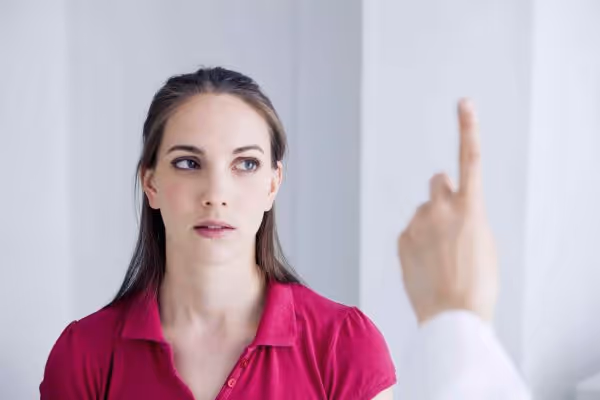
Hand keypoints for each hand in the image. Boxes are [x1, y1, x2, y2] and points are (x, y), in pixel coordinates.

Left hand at [397, 99, 497, 324]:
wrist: (454, 316)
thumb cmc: (478, 283)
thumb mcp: (485, 242)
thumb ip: (468, 214)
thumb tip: (452, 202)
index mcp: (470, 208)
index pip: (469, 159)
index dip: (468, 128)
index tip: (464, 103)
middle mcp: (441, 208)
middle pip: (438, 181)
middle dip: (443, 192)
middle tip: (449, 219)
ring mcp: (418, 223)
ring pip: (424, 210)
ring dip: (430, 222)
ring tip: (440, 256)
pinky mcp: (402, 238)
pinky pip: (411, 230)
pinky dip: (418, 240)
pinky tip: (427, 263)